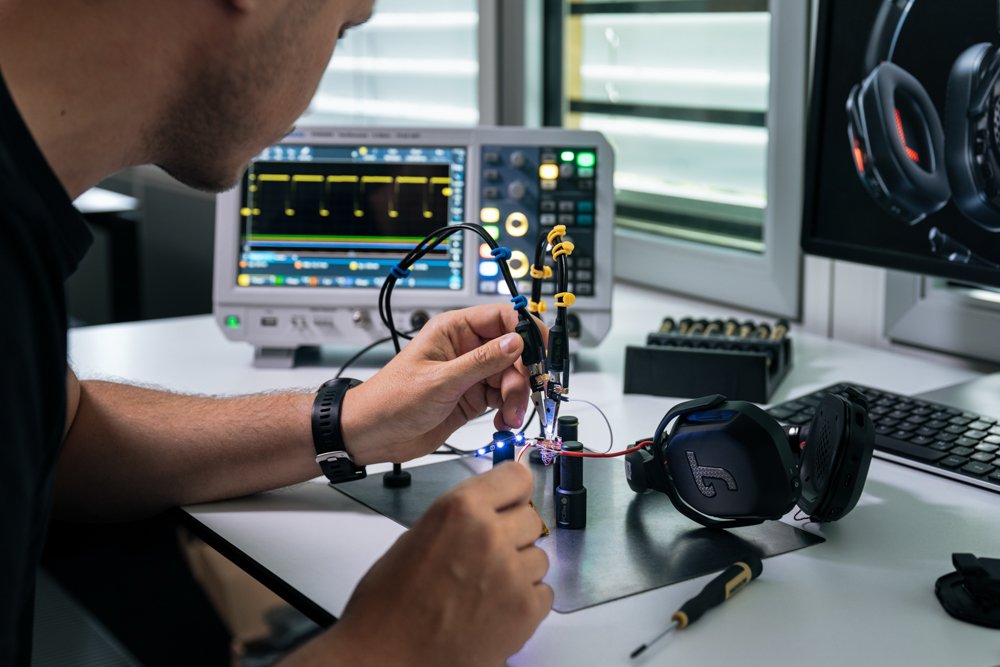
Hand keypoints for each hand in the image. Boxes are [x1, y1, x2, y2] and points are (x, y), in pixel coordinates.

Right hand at [290, 463, 551, 666]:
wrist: (386, 657)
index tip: (510, 501)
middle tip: (488, 554)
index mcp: (461, 509)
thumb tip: (491, 510)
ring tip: (486, 587)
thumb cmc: (388, 603)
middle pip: (532, 518)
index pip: (516, 477)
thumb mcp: (418, 536)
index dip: (513, 491)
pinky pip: (544, 593)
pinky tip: (496, 608)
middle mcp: (491, 535)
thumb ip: (460, 518)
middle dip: (514, 533)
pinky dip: (526, 600)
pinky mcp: (525, 611)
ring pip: (540, 557)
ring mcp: (512, 574)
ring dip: (520, 568)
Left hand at [341, 303, 543, 464]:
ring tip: (508, 418)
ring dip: (517, 398)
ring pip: (512, 378)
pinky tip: (502, 422)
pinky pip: (504, 398)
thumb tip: (516, 342)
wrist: (372, 435)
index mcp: (454, 330)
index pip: (501, 317)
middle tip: (520, 398)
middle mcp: (466, 348)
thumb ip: (481, 362)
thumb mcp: (440, 381)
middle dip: (522, 376)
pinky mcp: (473, 397)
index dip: (525, 331)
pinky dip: (509, 411)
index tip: (539, 354)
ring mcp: (471, 374)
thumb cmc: (391, 400)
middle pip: (513, 352)